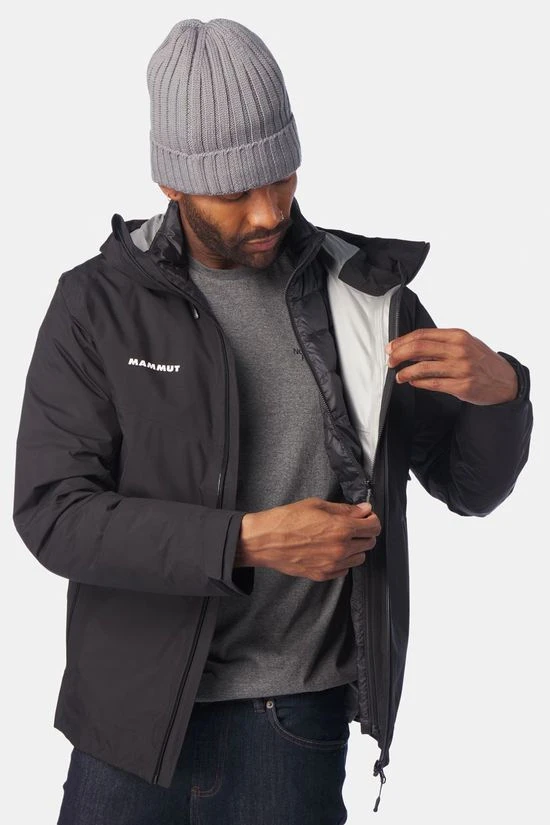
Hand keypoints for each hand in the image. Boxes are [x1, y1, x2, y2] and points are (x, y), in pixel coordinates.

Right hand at [235, 497, 380, 580]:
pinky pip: (345, 570)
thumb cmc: (286, 520)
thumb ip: (344, 509)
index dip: (372, 519)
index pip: (373, 527)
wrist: (264, 540)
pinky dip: (343, 561)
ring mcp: (332, 564)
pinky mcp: (323, 575)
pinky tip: (330, 550)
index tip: (367, 516)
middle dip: (365, 532)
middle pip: (370, 543)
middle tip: (354, 525)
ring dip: (355, 547)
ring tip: (340, 538)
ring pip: (360, 558)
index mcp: (341, 528)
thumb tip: (362, 510)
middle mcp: (340, 549)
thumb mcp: (316, 505)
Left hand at [386, 327, 517, 404]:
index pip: (422, 335)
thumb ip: (440, 345)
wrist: (505, 381)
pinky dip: (418, 382)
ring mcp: (461, 368)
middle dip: (399, 354)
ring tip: (399, 376)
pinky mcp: (462, 386)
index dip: (402, 341)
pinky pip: (432, 383)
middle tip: (390, 361)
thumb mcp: (464, 345)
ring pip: (423, 368)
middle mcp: (459, 350)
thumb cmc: (481, 361)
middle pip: (419, 348)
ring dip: (406, 372)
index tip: (391, 347)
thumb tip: (410, 348)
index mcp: (458, 336)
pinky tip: (412, 382)